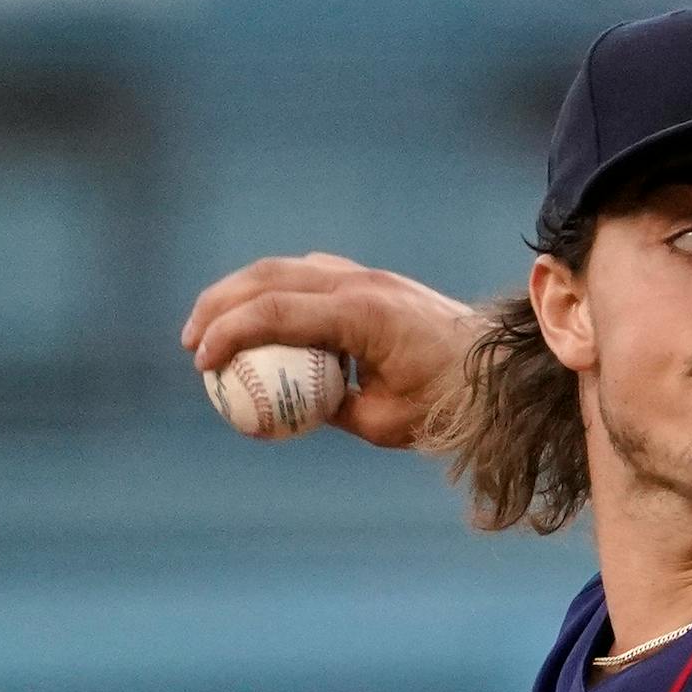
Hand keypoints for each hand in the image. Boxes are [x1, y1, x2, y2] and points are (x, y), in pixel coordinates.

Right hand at [181, 252, 488, 448]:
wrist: (500, 369)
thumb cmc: (447, 403)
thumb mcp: (383, 422)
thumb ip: (331, 409)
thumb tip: (285, 406)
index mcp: (363, 315)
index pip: (277, 312)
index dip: (230, 333)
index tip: (202, 363)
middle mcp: (362, 283)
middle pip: (270, 277)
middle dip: (220, 305)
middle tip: (191, 343)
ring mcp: (368, 275)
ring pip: (286, 269)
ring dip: (241, 293)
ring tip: (210, 328)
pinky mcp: (373, 281)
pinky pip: (310, 274)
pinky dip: (275, 290)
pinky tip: (256, 317)